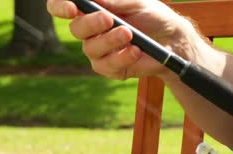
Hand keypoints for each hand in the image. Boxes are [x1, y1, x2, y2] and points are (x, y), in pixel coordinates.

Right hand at [46, 0, 192, 79]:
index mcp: (92, 9)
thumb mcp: (137, 2)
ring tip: (130, 34)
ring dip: (110, 41)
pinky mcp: (110, 68)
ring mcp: (98, 50)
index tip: (71, 7)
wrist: (172, 41)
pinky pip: (107, 65)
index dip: (60, 6)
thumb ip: (114, 0)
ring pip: (90, 48)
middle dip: (91, 24)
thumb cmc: (153, 16)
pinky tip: (136, 51)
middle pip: (76, 28)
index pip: (62, 6)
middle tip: (109, 19)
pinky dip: (122, 57)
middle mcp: (90, 30)